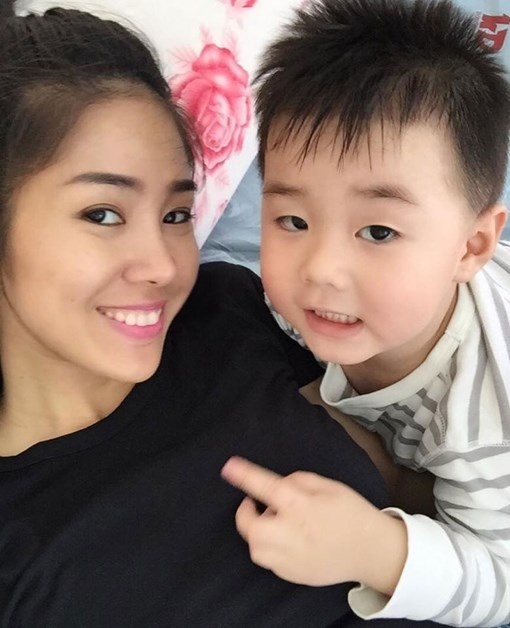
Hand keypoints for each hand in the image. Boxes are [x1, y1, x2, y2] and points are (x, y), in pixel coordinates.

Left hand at [221, 456, 406, 593]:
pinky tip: (287, 539)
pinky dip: (268, 547)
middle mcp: (291, 534)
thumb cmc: (350, 512)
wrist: (371, 551)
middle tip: (255, 503)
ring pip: (255, 547)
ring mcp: (291, 558)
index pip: (265, 487)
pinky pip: (268, 560)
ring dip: (257, 531)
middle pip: (250, 526)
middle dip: (245, 513)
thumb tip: (278, 484)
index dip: (245, 476)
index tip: (229, 467)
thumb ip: (298, 481)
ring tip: (275, 522)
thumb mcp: (328, 485)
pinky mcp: (292, 575)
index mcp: (301, 506)